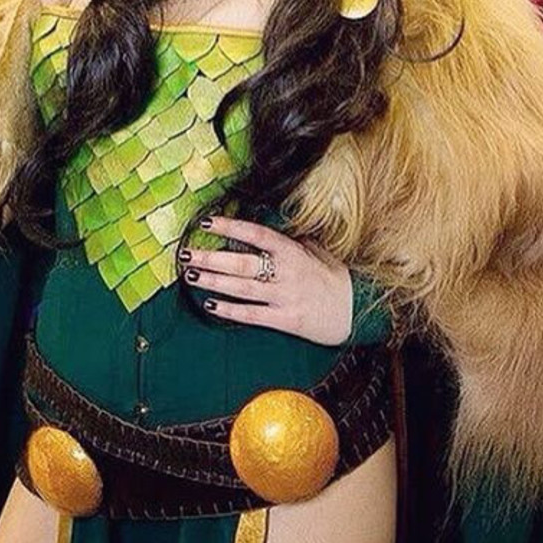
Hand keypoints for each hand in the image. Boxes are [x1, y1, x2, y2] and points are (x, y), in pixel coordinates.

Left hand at [180, 216, 351, 345]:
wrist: (357, 310)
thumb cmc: (335, 278)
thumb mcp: (317, 251)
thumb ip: (291, 242)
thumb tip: (264, 231)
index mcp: (293, 251)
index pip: (256, 234)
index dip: (230, 227)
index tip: (206, 222)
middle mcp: (287, 272)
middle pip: (242, 262)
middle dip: (211, 257)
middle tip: (186, 253)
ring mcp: (285, 297)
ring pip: (242, 288)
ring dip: (214, 281)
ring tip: (191, 275)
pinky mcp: (286, 320)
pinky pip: (252, 315)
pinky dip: (230, 310)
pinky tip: (210, 305)